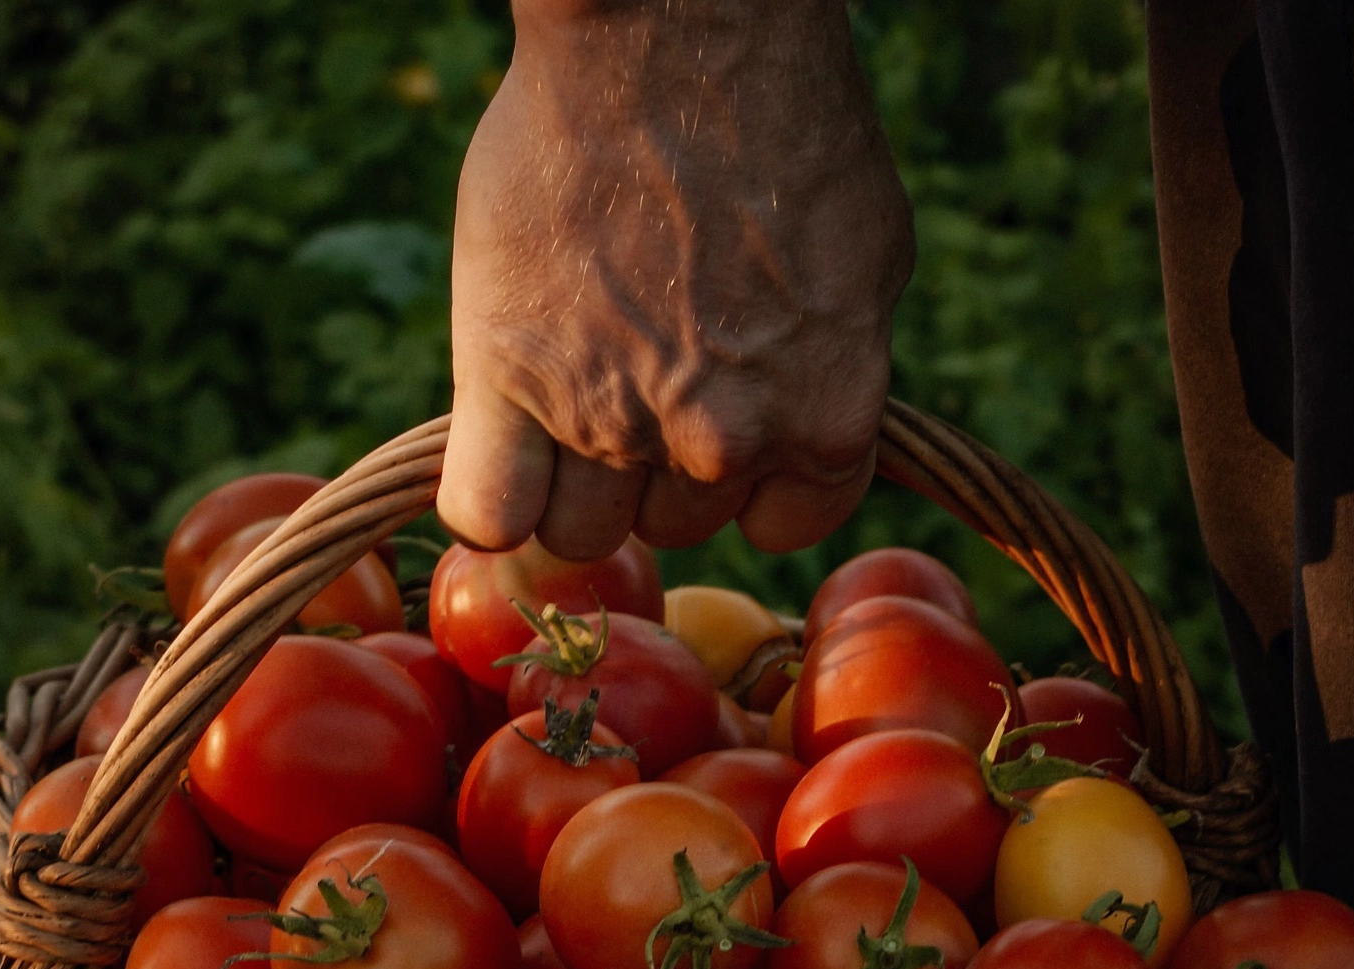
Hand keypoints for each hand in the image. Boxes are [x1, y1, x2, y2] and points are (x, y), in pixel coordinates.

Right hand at [439, 0, 914, 559]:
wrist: (670, 27)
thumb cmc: (781, 120)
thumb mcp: (865, 258)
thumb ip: (831, 372)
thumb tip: (797, 432)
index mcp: (826, 418)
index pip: (781, 530)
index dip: (747, 486)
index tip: (724, 432)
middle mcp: (724, 440)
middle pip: (672, 528)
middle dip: (656, 470)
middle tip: (638, 369)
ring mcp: (613, 421)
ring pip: (581, 532)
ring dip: (573, 482)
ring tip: (571, 381)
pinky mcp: (510, 384)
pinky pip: (488, 515)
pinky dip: (490, 503)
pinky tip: (500, 451)